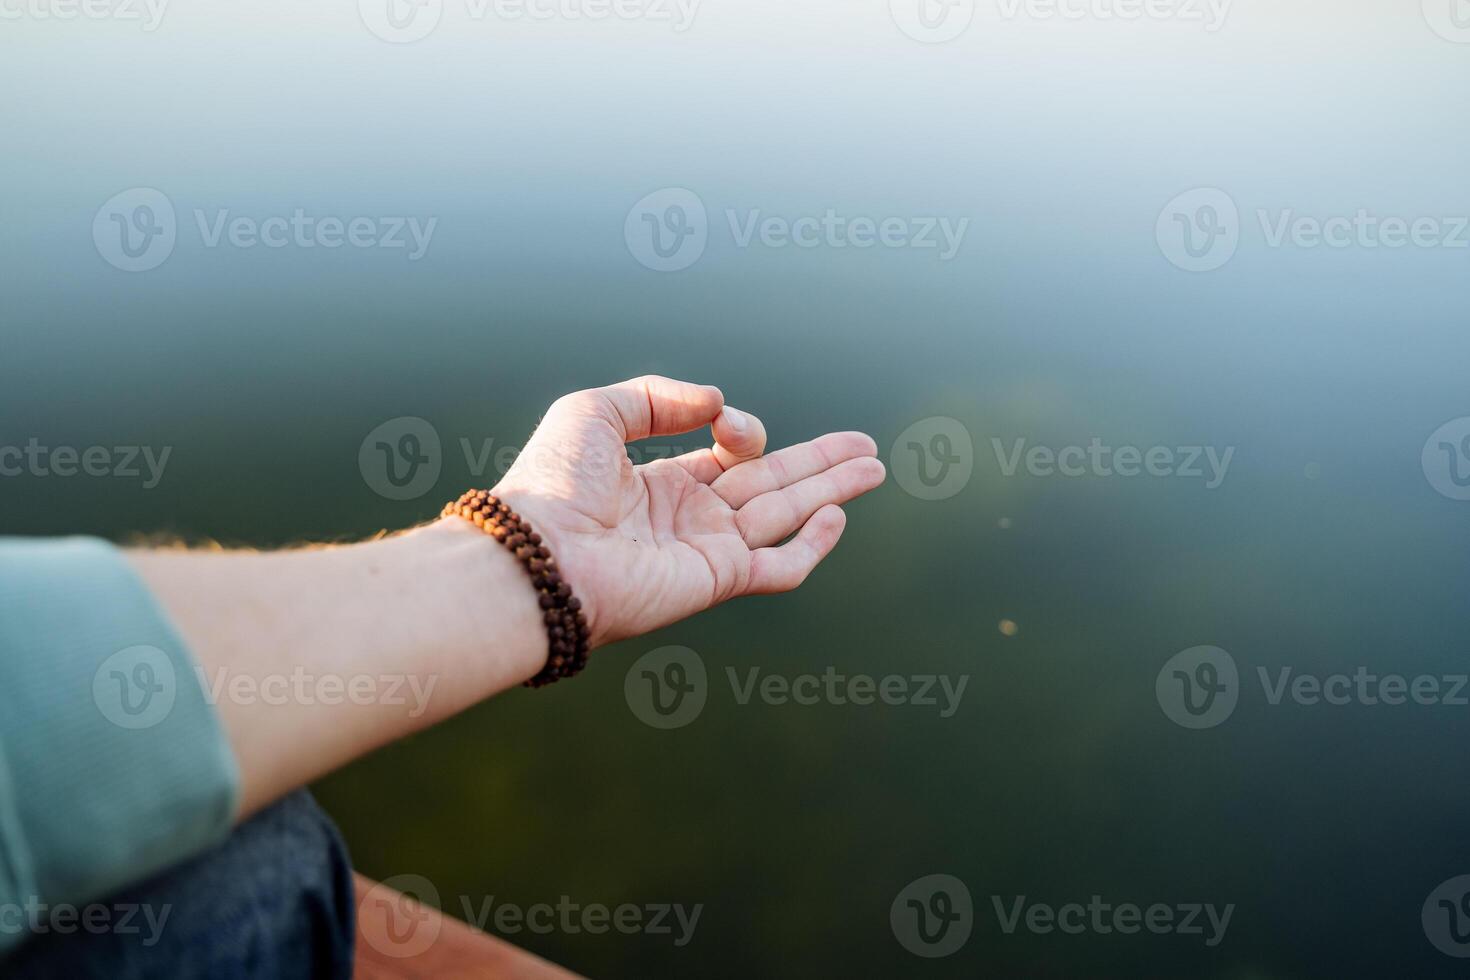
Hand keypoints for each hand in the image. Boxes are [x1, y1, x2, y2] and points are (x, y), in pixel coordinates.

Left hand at [485, 376, 885, 647]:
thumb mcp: (595, 411)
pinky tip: (837, 516)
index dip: (745, 432)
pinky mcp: (718, 581)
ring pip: (785, 518)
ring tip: (874, 467)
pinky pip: (779, 568)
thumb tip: (719, 405)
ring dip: (832, 490)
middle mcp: (687, 520)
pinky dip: (811, 545)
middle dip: (819, 464)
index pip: (726, 460)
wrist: (539, 555)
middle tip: (866, 447)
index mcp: (657, 486)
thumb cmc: (553, 484)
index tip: (731, 423)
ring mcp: (705, 552)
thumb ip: (659, 396)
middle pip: (770, 485)